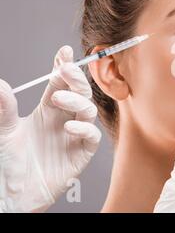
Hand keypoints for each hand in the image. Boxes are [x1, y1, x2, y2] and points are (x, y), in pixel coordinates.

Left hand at [0, 45, 101, 211]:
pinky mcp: (80, 154)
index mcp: (47, 110)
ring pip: (88, 110)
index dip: (63, 67)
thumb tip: (0, 84)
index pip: (60, 83)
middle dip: (76, 79)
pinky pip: (91, 137)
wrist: (11, 195)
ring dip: (78, 101)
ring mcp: (74, 136)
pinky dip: (83, 129)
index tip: (64, 53)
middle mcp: (63, 119)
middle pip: (79, 93)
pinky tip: (68, 127)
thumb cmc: (7, 163)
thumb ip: (5, 108)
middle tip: (67, 70)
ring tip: (58, 99)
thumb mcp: (3, 132)